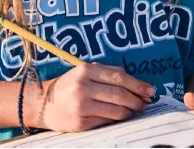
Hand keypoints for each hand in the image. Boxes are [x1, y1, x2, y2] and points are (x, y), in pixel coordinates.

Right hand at [33, 63, 155, 131]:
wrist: (43, 103)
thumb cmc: (69, 86)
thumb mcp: (85, 72)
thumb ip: (109, 74)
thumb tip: (137, 84)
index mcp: (86, 71)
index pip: (119, 78)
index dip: (138, 85)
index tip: (150, 91)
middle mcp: (83, 87)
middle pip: (119, 94)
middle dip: (137, 100)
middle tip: (146, 103)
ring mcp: (81, 106)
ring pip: (116, 110)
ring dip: (130, 111)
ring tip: (136, 110)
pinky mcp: (81, 122)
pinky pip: (107, 121)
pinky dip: (117, 118)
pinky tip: (121, 116)